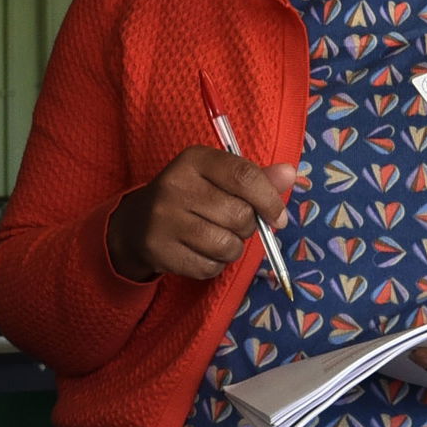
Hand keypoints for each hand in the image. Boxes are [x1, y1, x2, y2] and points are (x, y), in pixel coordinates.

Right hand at [106, 148, 295, 282]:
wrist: (136, 224)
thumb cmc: (190, 197)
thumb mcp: (218, 178)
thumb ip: (255, 178)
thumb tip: (290, 174)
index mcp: (194, 160)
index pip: (244, 176)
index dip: (269, 199)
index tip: (277, 216)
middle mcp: (175, 186)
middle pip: (239, 215)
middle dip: (248, 226)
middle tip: (236, 225)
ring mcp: (164, 219)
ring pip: (227, 245)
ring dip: (233, 248)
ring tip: (219, 239)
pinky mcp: (159, 250)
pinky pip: (209, 266)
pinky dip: (215, 265)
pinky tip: (203, 252)